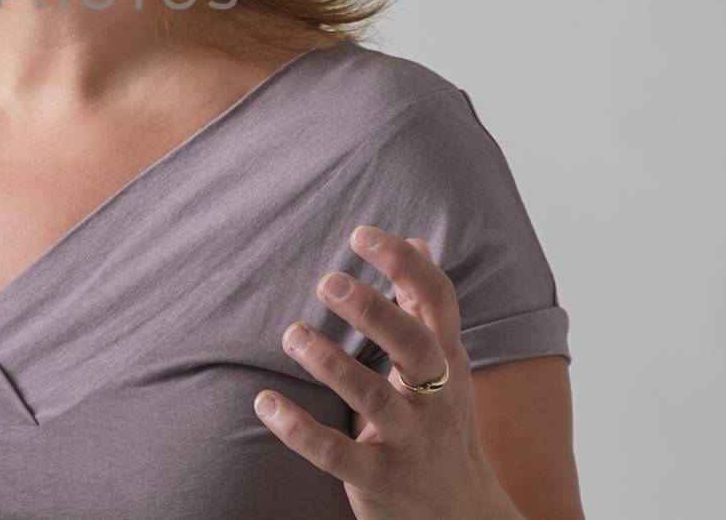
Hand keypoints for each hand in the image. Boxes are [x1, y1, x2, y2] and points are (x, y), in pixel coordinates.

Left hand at [251, 225, 514, 519]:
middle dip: (374, 311)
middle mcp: (436, 396)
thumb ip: (424, 305)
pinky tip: (265, 401)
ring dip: (331, 363)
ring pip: (373, 399)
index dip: (405, 263)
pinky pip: (335, 454)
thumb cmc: (441, 420)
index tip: (362, 233)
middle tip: (328, 280)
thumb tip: (416, 239)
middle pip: (415, 346)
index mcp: (447, 358)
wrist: (461, 514)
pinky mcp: (378, 477)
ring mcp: (409, 438)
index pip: (438, 300)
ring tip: (291, 334)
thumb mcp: (445, 362)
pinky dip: (298, 429)